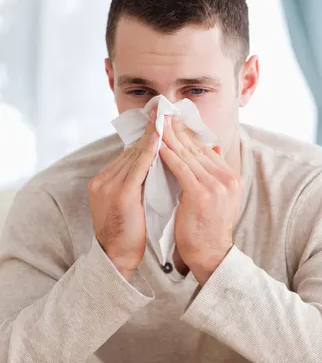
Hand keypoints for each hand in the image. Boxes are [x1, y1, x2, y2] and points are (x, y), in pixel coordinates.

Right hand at [88, 109, 157, 279]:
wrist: (117, 259)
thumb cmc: (131, 234)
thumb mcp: (134, 204)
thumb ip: (141, 185)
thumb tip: (160, 168)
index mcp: (106, 181)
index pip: (130, 154)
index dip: (147, 139)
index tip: (162, 123)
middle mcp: (104, 179)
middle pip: (132, 150)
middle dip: (151, 132)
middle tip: (167, 113)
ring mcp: (109, 185)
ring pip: (135, 155)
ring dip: (152, 137)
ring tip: (166, 119)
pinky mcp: (120, 194)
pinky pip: (138, 167)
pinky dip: (150, 152)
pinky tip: (162, 140)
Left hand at [159, 116, 242, 284]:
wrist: (211, 254)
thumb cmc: (209, 228)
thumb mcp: (220, 197)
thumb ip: (216, 172)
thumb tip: (214, 147)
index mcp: (232, 177)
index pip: (206, 150)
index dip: (188, 134)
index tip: (174, 122)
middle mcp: (227, 178)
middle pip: (197, 148)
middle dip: (178, 130)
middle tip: (162, 114)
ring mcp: (216, 185)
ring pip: (188, 155)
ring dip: (170, 138)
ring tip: (157, 125)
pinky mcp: (201, 193)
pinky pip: (181, 169)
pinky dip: (168, 156)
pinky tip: (157, 146)